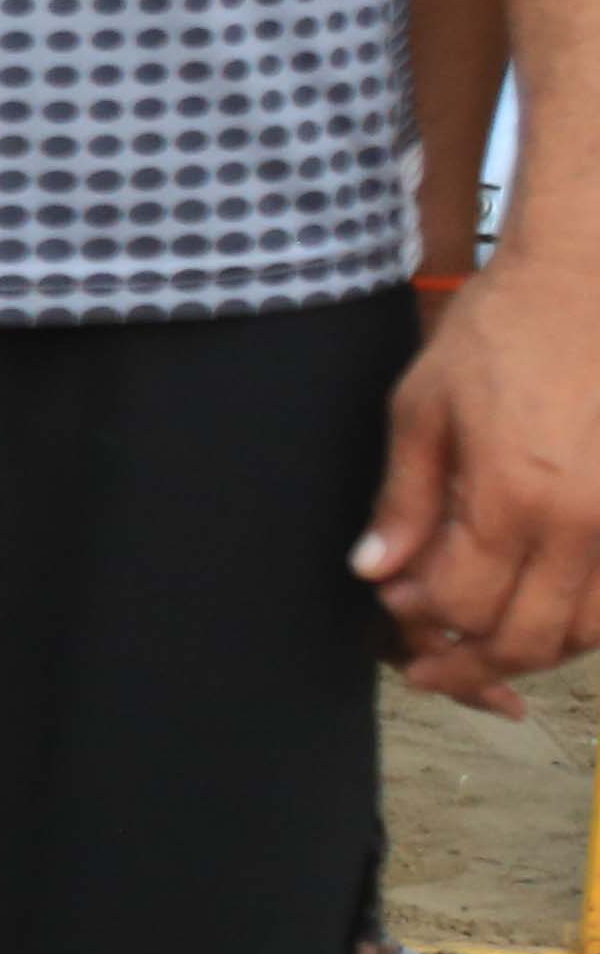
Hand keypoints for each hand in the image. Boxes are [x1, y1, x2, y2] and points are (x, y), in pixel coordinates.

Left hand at [361, 244, 599, 713]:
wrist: (579, 290)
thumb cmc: (496, 337)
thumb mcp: (421, 409)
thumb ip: (402, 500)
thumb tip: (374, 569)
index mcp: (514, 497)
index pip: (465, 604)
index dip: (421, 616)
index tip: (392, 601)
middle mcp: (580, 524)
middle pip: (526, 637)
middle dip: (469, 663)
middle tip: (425, 663)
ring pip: (581, 634)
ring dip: (526, 652)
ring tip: (477, 648)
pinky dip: (575, 626)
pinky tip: (536, 615)